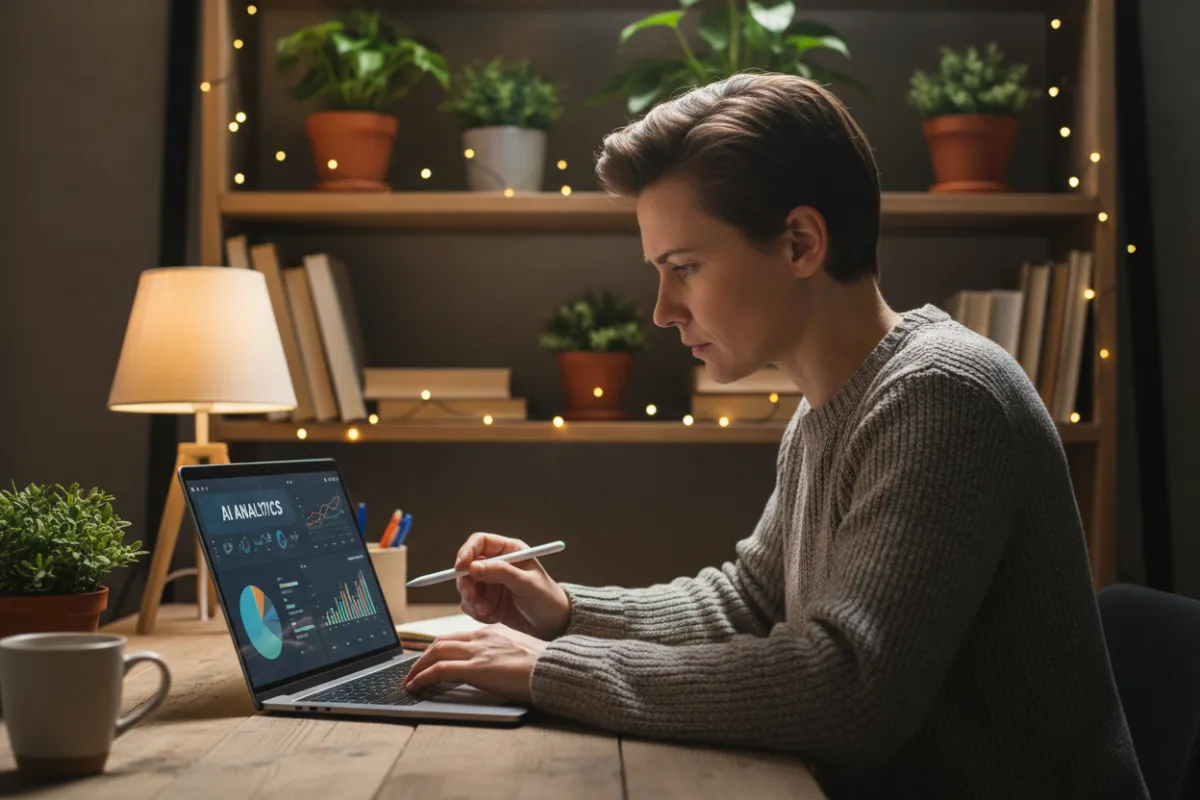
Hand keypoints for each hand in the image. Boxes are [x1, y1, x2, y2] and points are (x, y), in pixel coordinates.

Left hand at [403, 624, 546, 702]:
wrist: (554, 669)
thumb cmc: (543, 666)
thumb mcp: (519, 652)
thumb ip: (501, 653)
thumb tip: (491, 666)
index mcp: (493, 632)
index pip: (457, 637)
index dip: (439, 648)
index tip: (430, 659)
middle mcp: (482, 637)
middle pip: (441, 641)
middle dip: (423, 656)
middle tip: (413, 670)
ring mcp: (478, 652)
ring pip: (435, 652)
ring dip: (418, 667)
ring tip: (410, 680)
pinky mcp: (476, 669)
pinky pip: (439, 670)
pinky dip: (423, 677)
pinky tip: (416, 687)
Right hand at [455, 532, 570, 639]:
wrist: (553, 625)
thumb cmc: (546, 598)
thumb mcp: (526, 583)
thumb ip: (501, 572)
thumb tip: (473, 566)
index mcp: (509, 551)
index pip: (479, 542)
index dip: (467, 552)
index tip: (461, 568)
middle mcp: (497, 565)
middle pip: (467, 566)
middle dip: (466, 583)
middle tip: (472, 597)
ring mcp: (490, 583)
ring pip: (466, 587)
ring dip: (472, 600)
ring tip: (488, 611)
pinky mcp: (487, 601)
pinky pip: (470, 604)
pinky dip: (477, 612)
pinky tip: (493, 616)